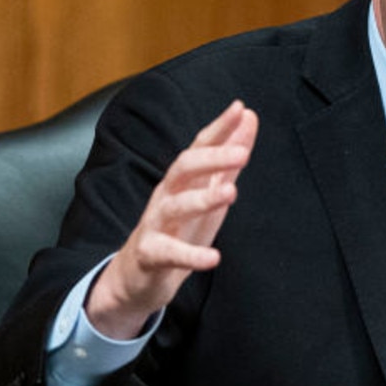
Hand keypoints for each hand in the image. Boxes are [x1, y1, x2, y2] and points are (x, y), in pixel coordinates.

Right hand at [86, 100, 258, 338]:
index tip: (239, 108)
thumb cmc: (177, 228)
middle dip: (211, 159)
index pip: (199, 147)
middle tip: (242, 154)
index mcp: (182, 180)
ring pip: (175, 206)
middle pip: (184, 169)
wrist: (136, 276)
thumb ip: (227, 159)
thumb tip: (248, 117)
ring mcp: (156, 224)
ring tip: (231, 194)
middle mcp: (167, 195)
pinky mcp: (150, 254)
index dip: (218, 128)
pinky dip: (190, 256)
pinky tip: (213, 258)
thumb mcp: (206, 191)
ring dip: (203, 199)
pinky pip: (168, 253)